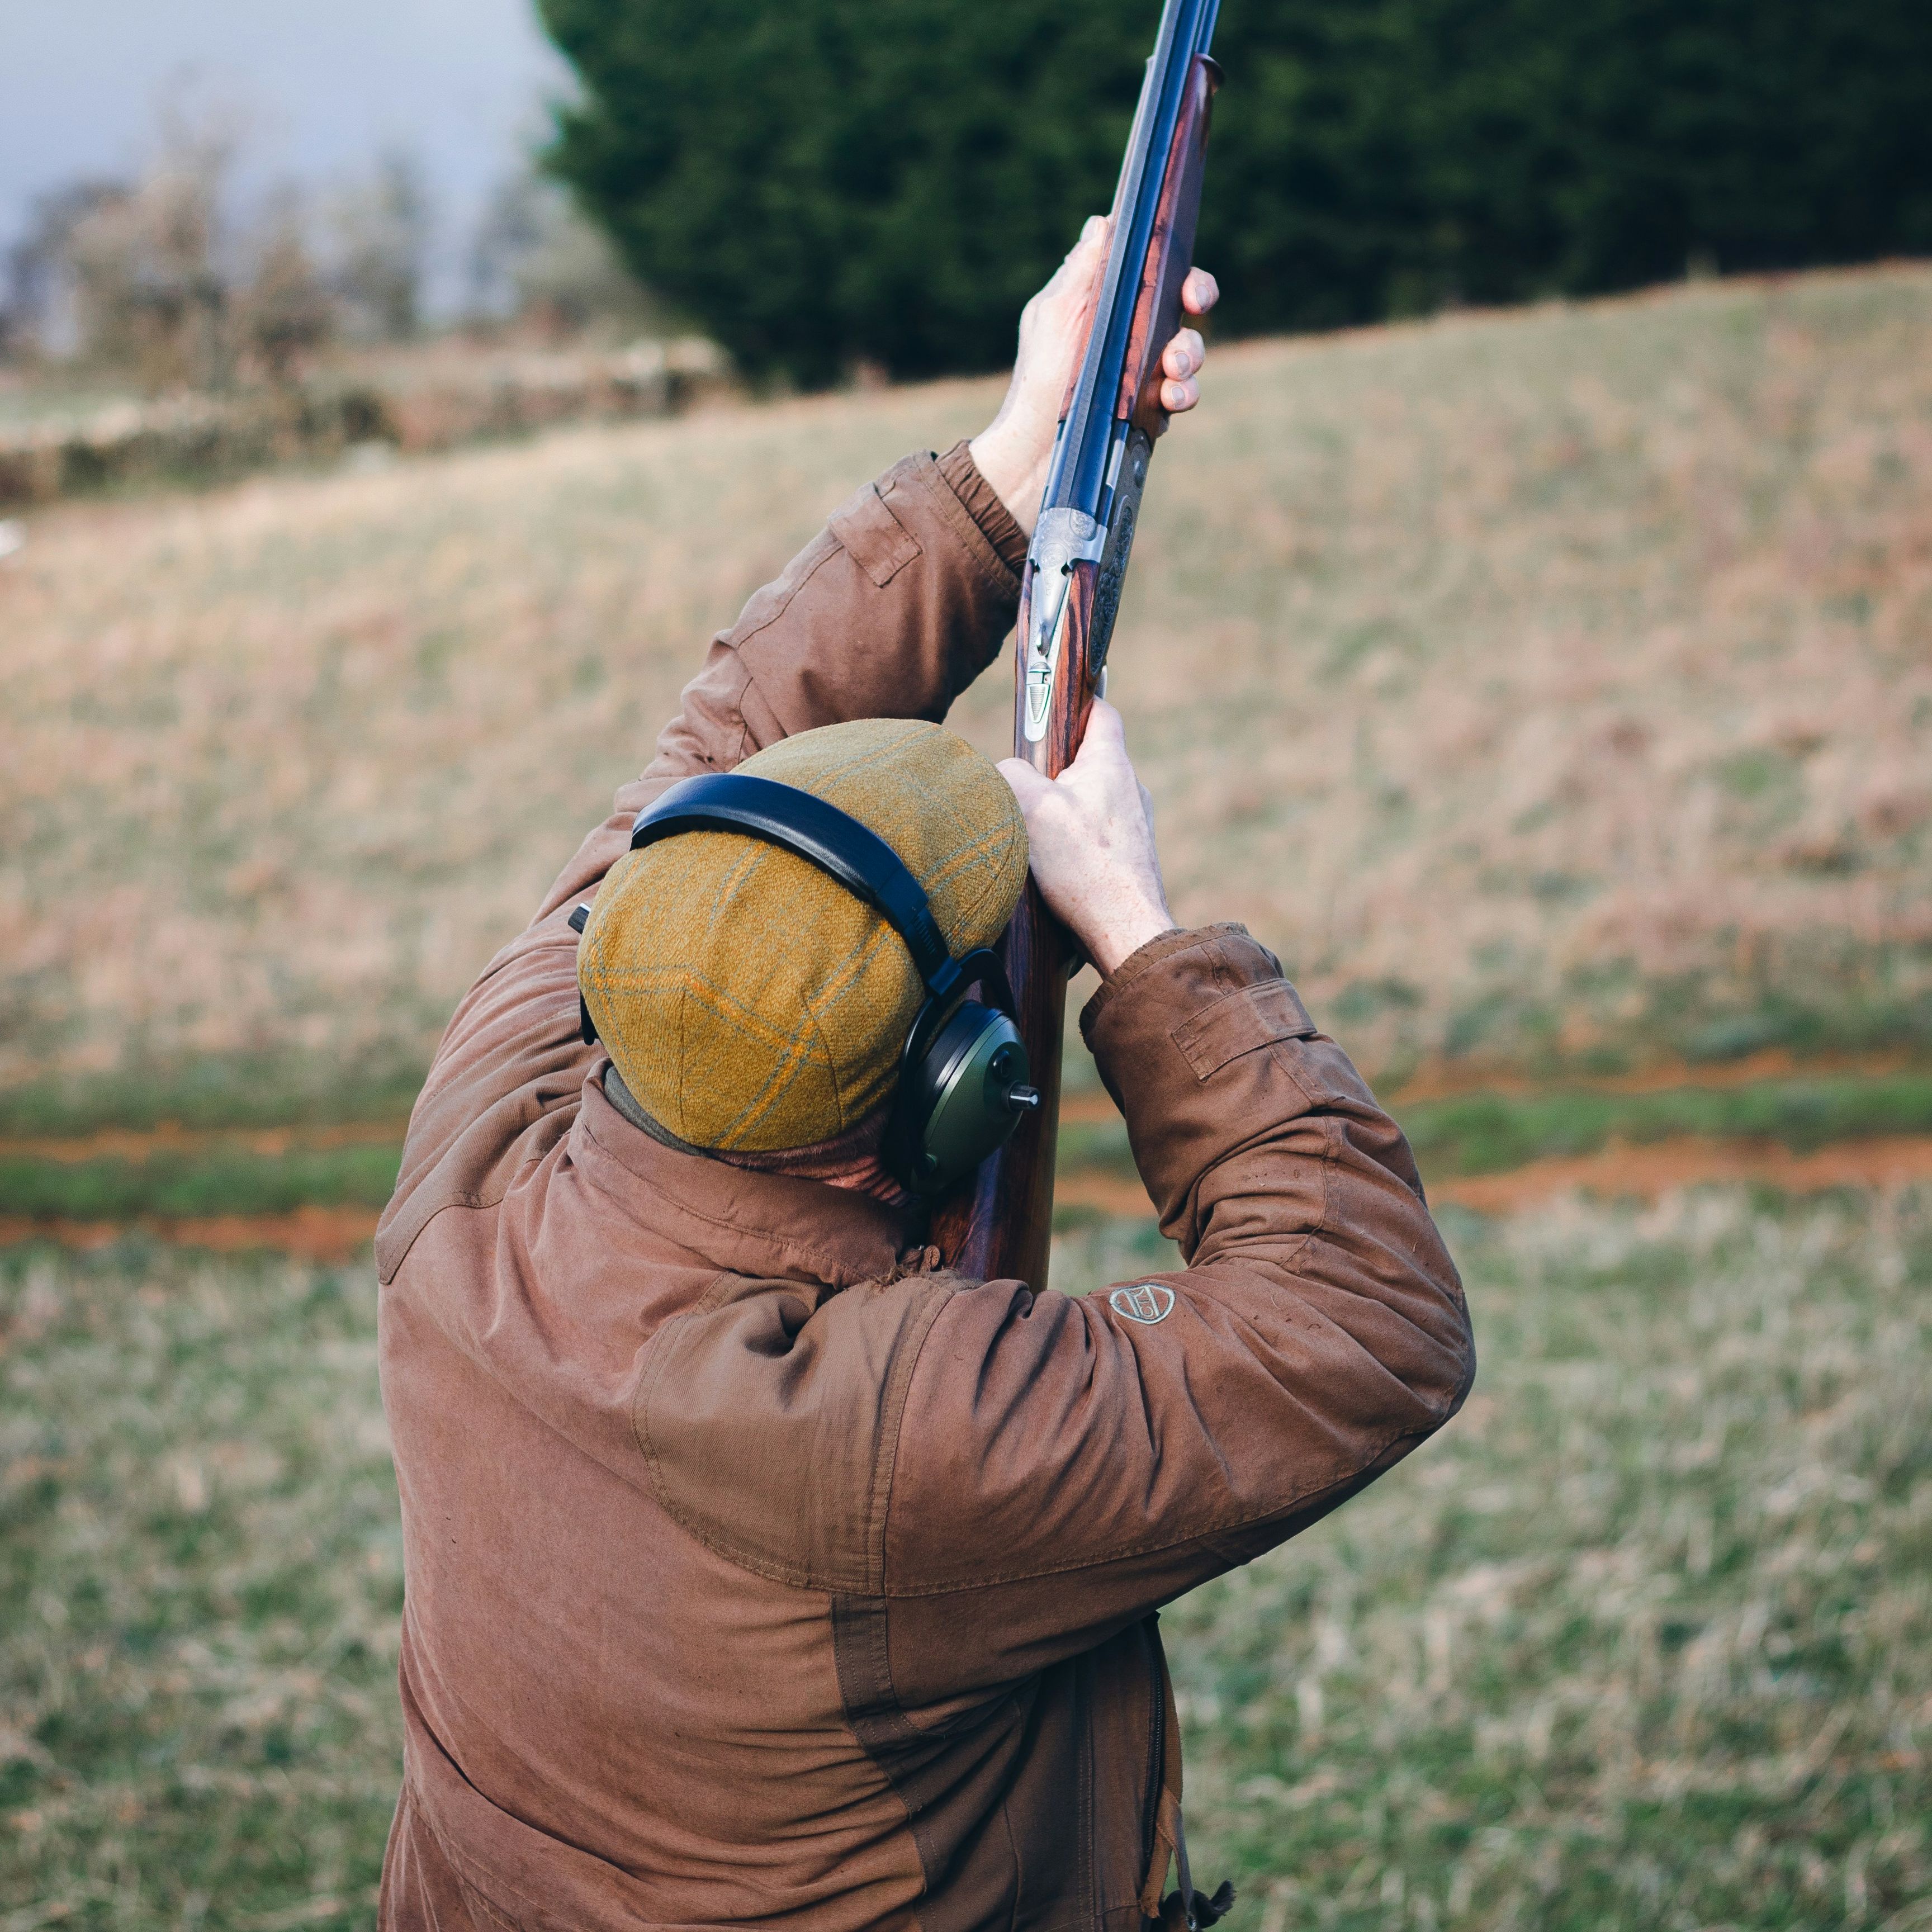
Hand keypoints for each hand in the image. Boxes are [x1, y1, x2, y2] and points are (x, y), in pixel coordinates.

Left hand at [970, 217, 1219, 536]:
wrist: (1033, 456)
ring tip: (1173, 376)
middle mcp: (1128, 336)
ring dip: (1190, 361)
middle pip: (1182, 312)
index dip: (1180, 272)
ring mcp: (1140, 376)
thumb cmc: (1038, 383)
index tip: (1187, 286)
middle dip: (1194, 318)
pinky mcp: (1145, 413)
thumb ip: (1082, 272)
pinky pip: (1179, 400)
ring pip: (1188, 356)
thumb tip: (1104, 222)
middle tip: (1187, 325)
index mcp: (1108, 305)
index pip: (1156, 275)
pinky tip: (1165, 407)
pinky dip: (1179, 400)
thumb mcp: (1055, 317)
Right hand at [998, 702, 1175, 976]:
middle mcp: (1132, 789)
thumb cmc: (1083, 867)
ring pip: (1094, 800)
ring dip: (1066, 809)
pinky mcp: (1132, 858)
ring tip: (1038, 835)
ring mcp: (1135, 825)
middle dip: (1059, 766)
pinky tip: (1057, 867)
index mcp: (1111, 763)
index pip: (1101, 712)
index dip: (1080, 699)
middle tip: (1028, 783)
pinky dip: (1077, 841)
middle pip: (1092, 759)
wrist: (1126, 930)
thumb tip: (1005, 772)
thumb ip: (1011, 775)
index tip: (1060, 698)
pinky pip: (1098, 834)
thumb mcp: (1031, 808)